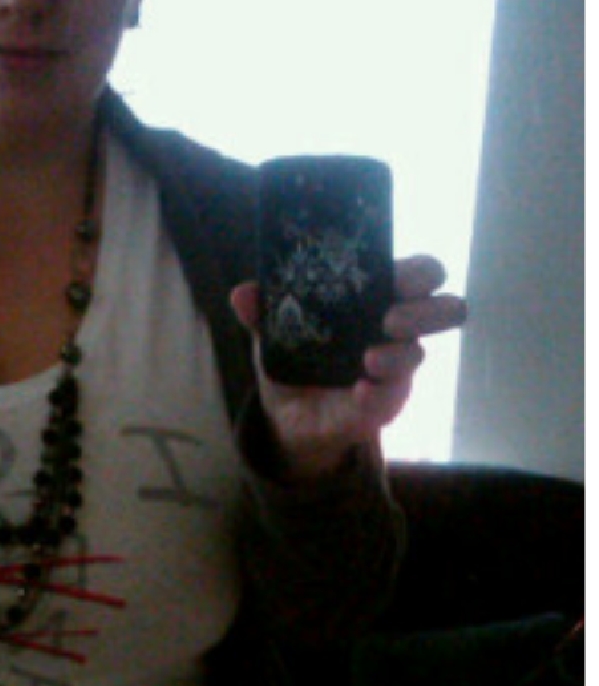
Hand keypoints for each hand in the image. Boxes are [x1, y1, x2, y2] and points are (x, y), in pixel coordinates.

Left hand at [231, 254, 467, 479]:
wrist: (289, 415)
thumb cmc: (297, 356)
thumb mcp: (276, 332)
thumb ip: (263, 311)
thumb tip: (242, 294)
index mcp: (377, 298)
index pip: (419, 274)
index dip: (420, 271)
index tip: (401, 276)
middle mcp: (396, 329)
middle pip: (443, 309)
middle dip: (425, 310)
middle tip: (390, 318)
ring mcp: (395, 367)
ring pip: (418, 354)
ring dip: (398, 355)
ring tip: (369, 358)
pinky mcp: (384, 403)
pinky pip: (391, 398)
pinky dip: (377, 394)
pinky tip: (359, 391)